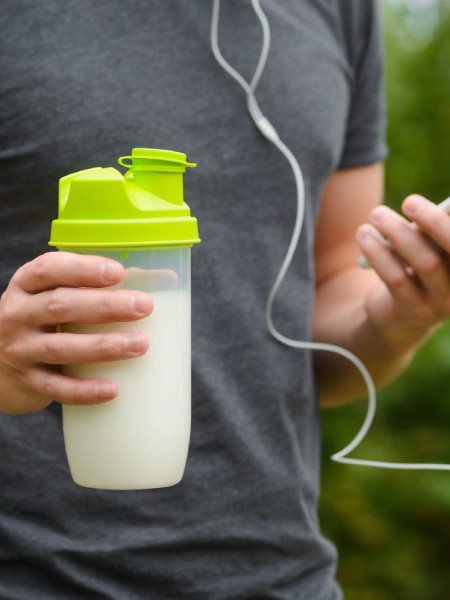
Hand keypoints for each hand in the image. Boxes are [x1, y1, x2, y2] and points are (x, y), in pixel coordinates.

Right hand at [0, 252, 152, 414]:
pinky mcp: (28, 383)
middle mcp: (18, 314)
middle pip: (61, 306)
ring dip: (104, 346)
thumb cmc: (40, 321)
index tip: (118, 272)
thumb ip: (92, 287)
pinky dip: (85, 390)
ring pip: (61, 347)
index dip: (83, 269)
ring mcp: (20, 350)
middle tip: (145, 307)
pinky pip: (57, 388)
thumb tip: (163, 279)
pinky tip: (113, 390)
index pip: (49, 270)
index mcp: (27, 286)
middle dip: (106, 306)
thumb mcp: (50, 297)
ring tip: (141, 344)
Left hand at [356, 194, 449, 350]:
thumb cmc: (417, 269)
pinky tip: (364, 234)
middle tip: (409, 201)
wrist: (398, 318)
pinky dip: (378, 253)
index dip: (449, 222)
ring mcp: (441, 302)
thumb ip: (430, 232)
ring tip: (376, 213)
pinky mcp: (413, 311)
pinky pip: (396, 278)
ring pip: (425, 263)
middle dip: (434, 222)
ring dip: (399, 233)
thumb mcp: (428, 249)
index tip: (448, 202)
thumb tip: (418, 206)